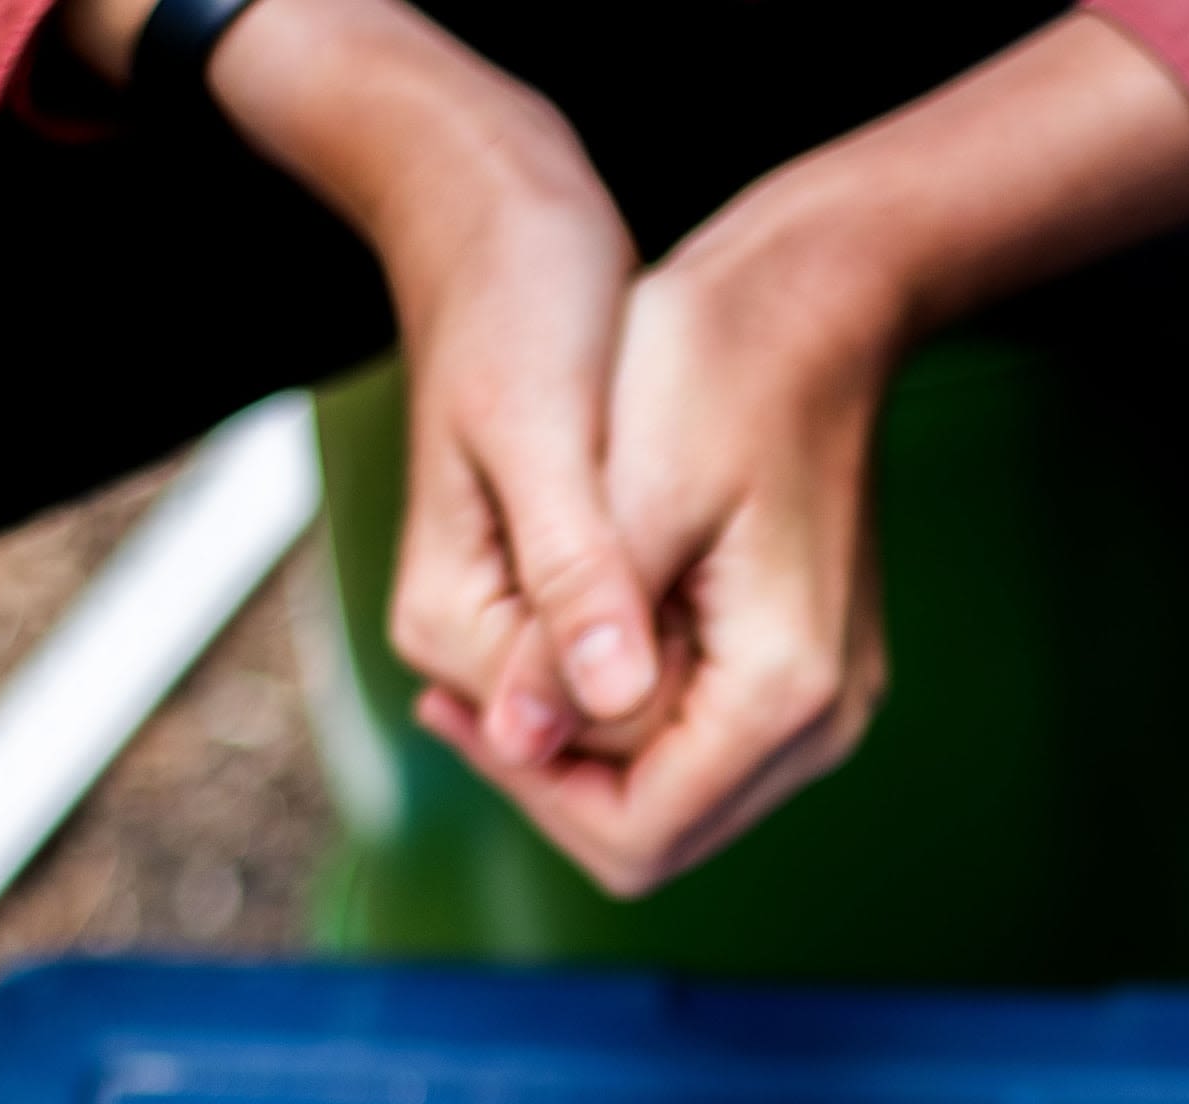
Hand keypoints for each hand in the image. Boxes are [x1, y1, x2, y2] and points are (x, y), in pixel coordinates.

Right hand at [171, 0, 663, 759]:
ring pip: (638, 746)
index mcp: (450, 632)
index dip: (683, 749)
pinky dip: (691, 647)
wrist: (498, 230)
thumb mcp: (551, 434)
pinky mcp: (551, 611)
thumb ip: (573, 580)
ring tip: (720, 571)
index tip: (734, 637)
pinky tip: (713, 568)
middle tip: (737, 602)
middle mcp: (467, 664)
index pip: (593, 783)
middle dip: (695, 724)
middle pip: (612, 788)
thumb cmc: (524, 305)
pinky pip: (641, 684)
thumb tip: (607, 704)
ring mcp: (511, 643)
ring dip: (703, 687)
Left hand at [420, 217, 897, 894]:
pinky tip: (559, 650)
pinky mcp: (805, 676)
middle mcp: (821, 723)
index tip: (454, 709)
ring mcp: (822, 706)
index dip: (529, 789)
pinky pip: (699, 747)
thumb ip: (573, 630)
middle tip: (456, 699)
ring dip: (581, 753)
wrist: (819, 293)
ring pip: (675, 802)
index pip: (636, 832)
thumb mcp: (630, 490)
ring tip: (496, 669)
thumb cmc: (722, 364)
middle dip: (549, 780)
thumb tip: (514, 742)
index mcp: (782, 690)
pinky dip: (621, 718)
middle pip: (657, 836)